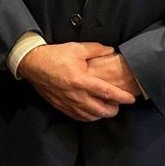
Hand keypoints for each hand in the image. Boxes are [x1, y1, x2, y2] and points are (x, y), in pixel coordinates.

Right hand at [16, 42, 137, 120]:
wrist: (33, 64)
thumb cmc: (55, 55)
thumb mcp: (77, 48)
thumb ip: (96, 49)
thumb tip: (111, 50)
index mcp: (81, 81)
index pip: (107, 93)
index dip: (122, 97)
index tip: (131, 99)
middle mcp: (76, 95)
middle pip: (101, 110)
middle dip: (113, 110)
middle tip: (119, 105)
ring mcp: (68, 103)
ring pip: (90, 116)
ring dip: (101, 114)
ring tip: (106, 108)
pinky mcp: (61, 106)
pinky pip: (78, 117)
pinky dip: (88, 117)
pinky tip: (91, 112)